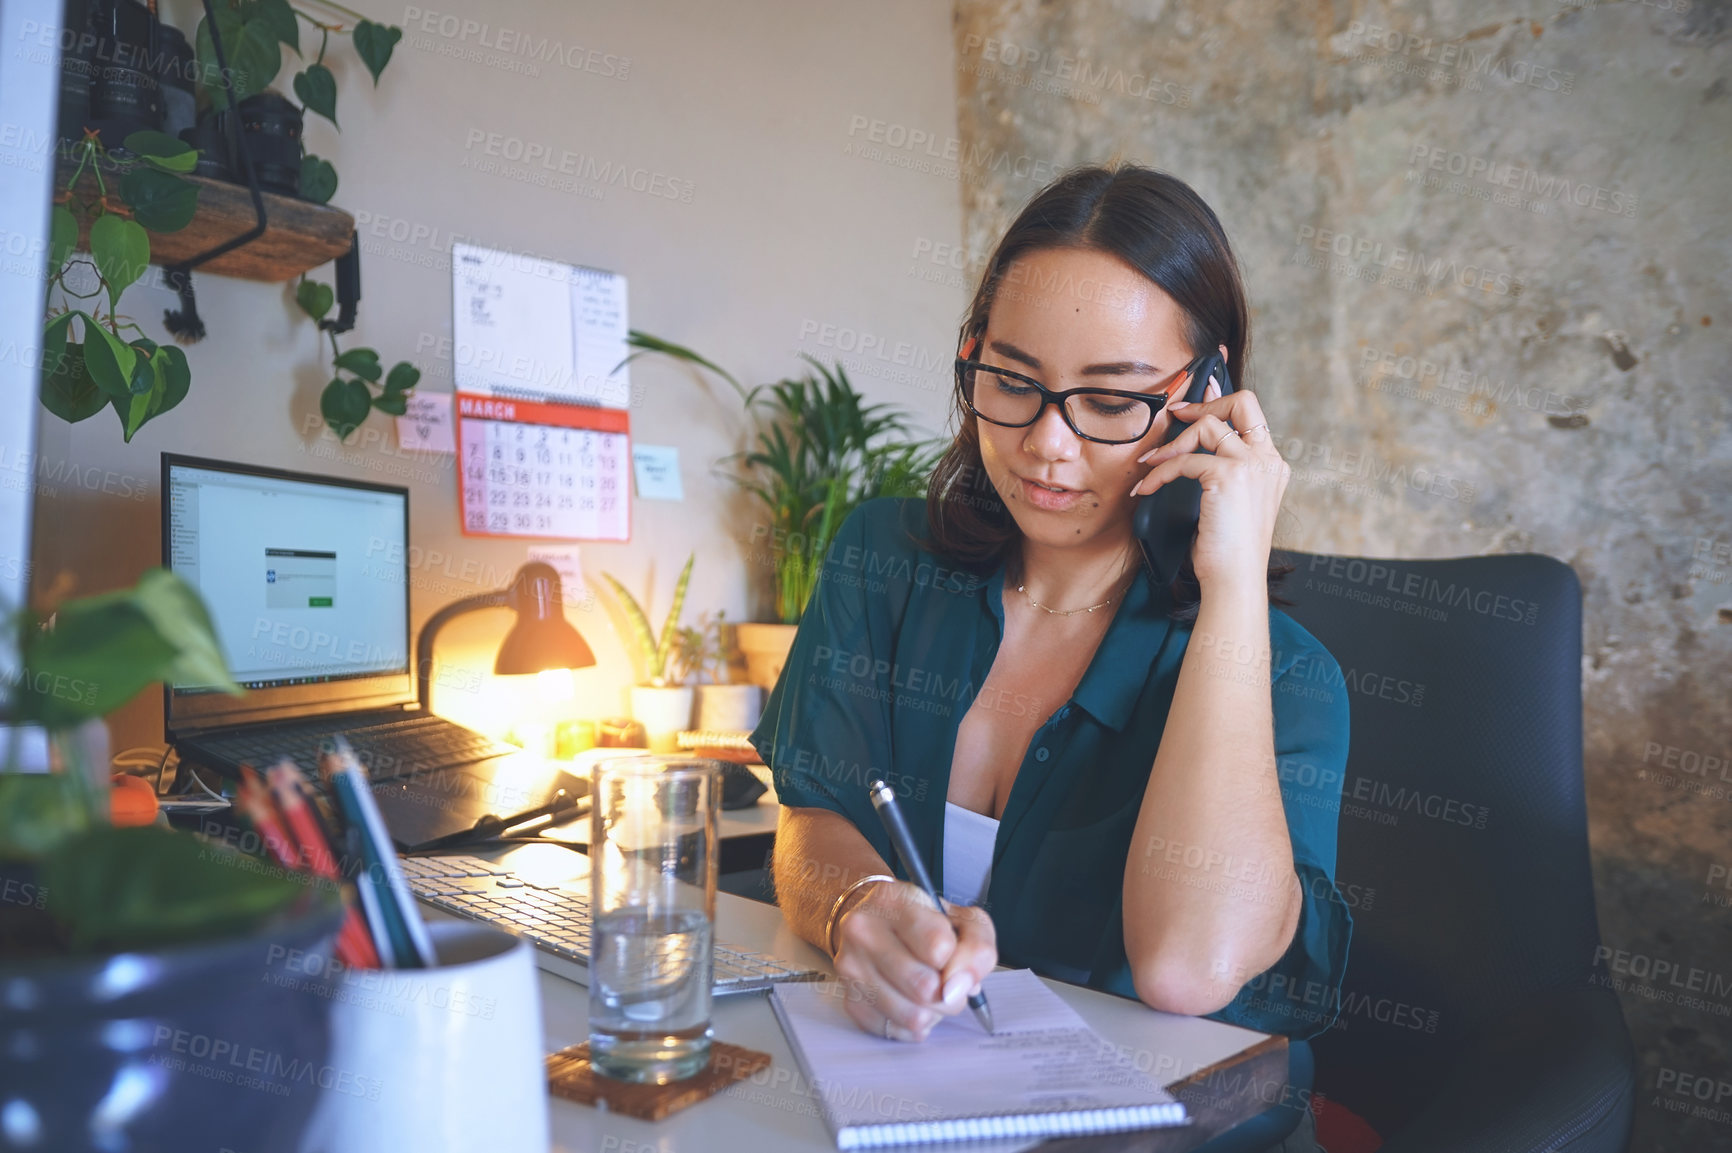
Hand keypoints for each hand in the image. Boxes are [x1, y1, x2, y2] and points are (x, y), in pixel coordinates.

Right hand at [832, 881, 996, 1041]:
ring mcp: (851, 967)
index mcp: (891, 901)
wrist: (879, 925)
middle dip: (949, 992)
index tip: (953, 954)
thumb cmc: (925, 923)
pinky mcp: (849, 999)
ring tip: (929, 990)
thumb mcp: (963, 920)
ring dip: (933, 1011)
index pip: (939, 948)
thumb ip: (977, 947)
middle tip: (945, 978)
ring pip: (913, 1016)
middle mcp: (862, 930)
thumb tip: (962, 986)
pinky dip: (913, 1024)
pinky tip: (910, 1001)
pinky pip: (898, 1031)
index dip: (958, 960)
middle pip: (925, 988)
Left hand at [1129, 380, 1288, 593]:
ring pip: (1208, 428)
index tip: (1198, 393)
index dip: (1224, 398)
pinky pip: (1186, 460)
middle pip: (1242, 401)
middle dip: (1205, 405)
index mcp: (1272, 465)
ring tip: (1151, 465)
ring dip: (1172, 445)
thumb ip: (1218, 470)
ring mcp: (1252, 465)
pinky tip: (1149, 488)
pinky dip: (1161, 472)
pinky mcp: (1229, 476)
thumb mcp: (1226, 503)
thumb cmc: (1227, 549)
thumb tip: (1191, 445)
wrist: (1235, 580)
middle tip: (1175, 416)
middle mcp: (1268, 460)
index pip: (1252, 414)